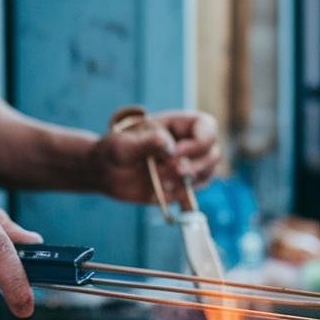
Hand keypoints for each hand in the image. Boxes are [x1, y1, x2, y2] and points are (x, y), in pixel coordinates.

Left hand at [91, 110, 220, 204]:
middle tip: (166, 170)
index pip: (208, 128)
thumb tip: (169, 145)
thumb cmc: (115, 150)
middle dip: (193, 166)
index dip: (198, 143)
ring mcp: (188, 166)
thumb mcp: (124, 144)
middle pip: (214, 154)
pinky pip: (193, 192)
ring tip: (160, 180)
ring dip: (185, 181)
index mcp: (179, 125)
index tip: (174, 152)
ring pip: (207, 174)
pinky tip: (160, 190)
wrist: (106, 173)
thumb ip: (146, 142)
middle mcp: (189, 144)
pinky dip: (178, 194)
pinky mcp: (181, 186)